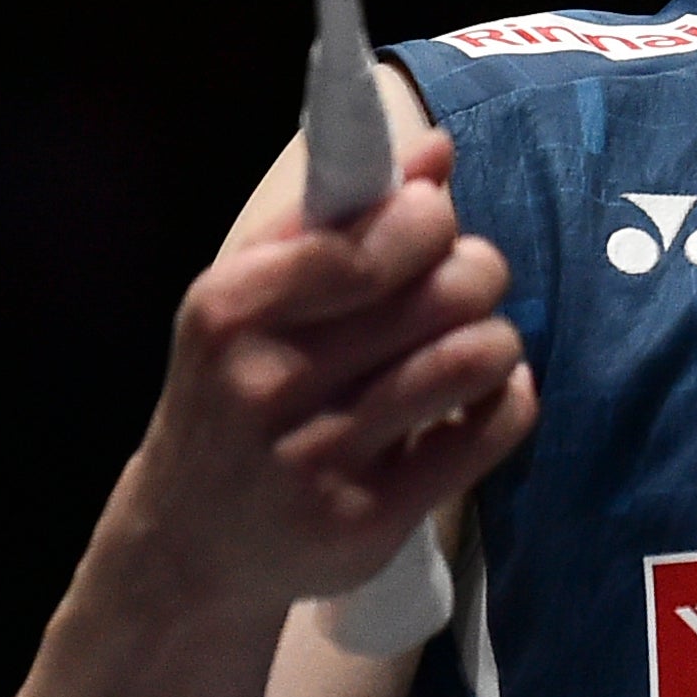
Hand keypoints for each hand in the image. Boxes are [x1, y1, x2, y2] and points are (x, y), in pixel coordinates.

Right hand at [115, 128, 531, 616]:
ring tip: (472, 343)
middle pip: (443, 291)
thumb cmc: (233, 392)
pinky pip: (491, 431)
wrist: (188, 544)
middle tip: (464, 286)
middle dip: (477, 273)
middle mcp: (265, 385)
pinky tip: (479, 397)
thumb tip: (438, 152)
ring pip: (474, 357)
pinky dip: (508, 399)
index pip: (375, 240)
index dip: (431, 221)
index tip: (430, 228)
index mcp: (231, 309)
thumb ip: (338, 215)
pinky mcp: (369, 522)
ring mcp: (317, 462)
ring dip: (495, 339)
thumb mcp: (251, 298)